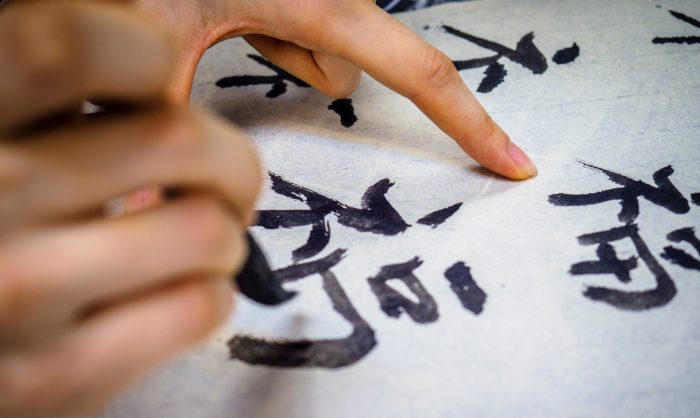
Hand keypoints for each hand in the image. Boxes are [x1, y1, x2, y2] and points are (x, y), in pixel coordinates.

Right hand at [0, 2, 261, 415]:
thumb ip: (40, 101)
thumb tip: (139, 46)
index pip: (78, 44)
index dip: (144, 53)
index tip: (156, 89)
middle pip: (176, 139)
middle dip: (229, 159)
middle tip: (223, 178)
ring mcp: (18, 293)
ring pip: (206, 230)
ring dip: (226, 232)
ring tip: (200, 240)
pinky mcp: (54, 379)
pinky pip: (197, 309)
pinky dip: (210, 293)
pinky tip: (179, 290)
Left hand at [133, 0, 537, 179]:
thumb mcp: (159, 38)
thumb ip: (164, 122)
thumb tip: (149, 210)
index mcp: (323, 2)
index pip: (422, 74)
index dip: (472, 124)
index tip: (513, 162)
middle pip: (352, 72)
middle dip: (304, 72)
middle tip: (243, 33)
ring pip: (332, 55)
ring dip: (290, 53)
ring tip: (238, 18)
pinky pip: (319, 30)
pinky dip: (286, 36)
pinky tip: (245, 12)